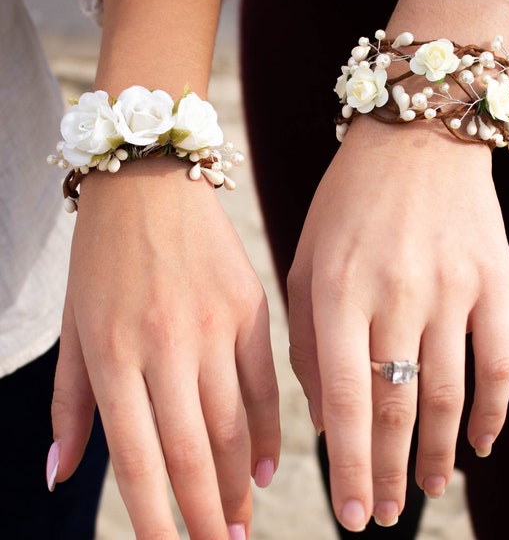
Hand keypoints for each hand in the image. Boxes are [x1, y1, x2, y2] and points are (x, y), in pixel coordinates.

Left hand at [50, 158, 279, 538]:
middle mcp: (167, 345)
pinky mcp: (250, 308)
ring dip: (237, 484)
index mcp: (114, 354)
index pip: (138, 460)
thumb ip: (68, 404)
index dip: (154, 519)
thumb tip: (61, 476)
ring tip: (240, 522)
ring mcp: (215, 325)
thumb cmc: (102, 256)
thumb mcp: (72, 325)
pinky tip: (265, 465)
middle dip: (206, 515)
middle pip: (193, 453)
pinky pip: (264, 383)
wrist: (150, 181)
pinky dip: (268, 430)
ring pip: (234, 425)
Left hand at [288, 116, 508, 530]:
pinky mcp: (495, 280)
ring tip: (426, 491)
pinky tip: (479, 444)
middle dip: (387, 470)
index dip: (348, 464)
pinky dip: (492, 410)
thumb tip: (326, 416)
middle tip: (382, 515)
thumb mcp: (306, 262)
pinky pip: (500, 362)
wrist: (414, 138)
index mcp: (338, 289)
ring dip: (437, 452)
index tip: (350, 516)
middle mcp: (397, 293)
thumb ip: (309, 340)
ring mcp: (453, 287)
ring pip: (448, 394)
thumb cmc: (346, 203)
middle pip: (397, 406)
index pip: (345, 399)